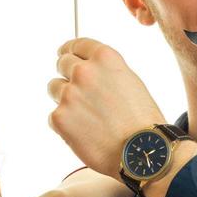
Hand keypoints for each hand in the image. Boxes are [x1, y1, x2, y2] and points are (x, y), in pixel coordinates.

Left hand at [47, 38, 165, 177]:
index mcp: (104, 58)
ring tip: (87, 117)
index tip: (64, 53)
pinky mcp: (59, 118)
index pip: (77, 45)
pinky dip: (65, 124)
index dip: (70, 49)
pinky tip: (85, 133)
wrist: (141, 151)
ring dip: (65, 98)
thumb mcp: (129, 81)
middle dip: (67, 74)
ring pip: (54, 88)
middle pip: (62, 63)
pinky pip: (54, 116)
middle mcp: (84, 71)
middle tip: (76, 91)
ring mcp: (69, 94)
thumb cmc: (141, 120)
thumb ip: (105, 71)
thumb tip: (83, 70)